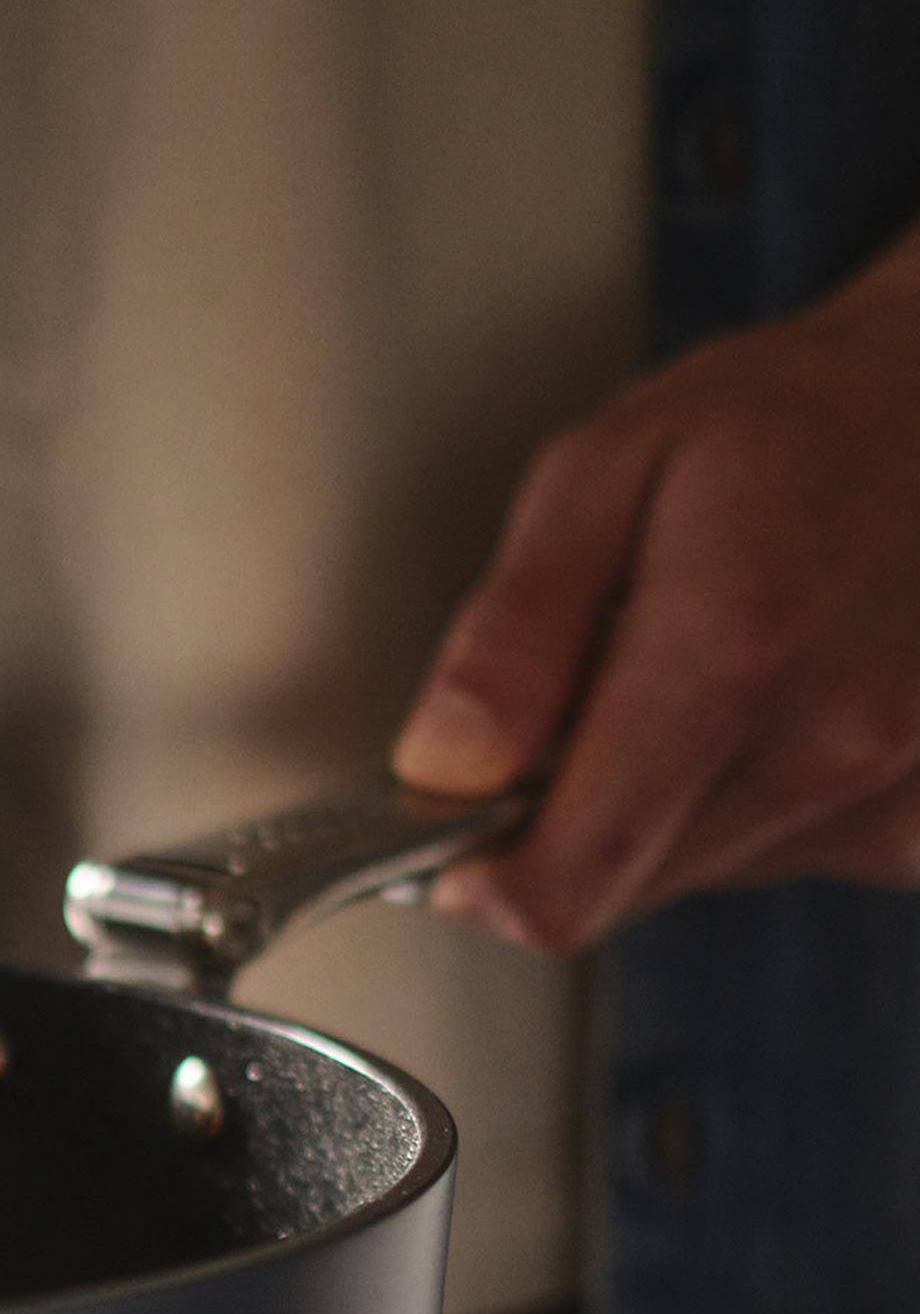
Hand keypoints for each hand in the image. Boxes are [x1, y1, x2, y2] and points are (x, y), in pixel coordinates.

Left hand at [395, 225, 919, 951]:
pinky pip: (790, 852)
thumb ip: (512, 630)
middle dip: (568, 825)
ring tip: (718, 671)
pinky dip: (759, 797)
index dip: (482, 881)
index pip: (562, 889)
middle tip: (594, 701)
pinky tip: (791, 696)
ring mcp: (900, 793)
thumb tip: (440, 768)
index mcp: (728, 658)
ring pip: (701, 873)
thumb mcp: (606, 468)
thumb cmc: (791, 418)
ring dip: (667, 804)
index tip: (455, 833)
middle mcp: (830, 745)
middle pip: (618, 894)